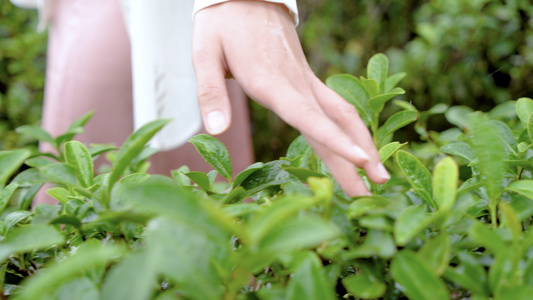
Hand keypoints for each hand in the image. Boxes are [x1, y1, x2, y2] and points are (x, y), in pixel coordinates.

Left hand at [192, 1, 389, 195]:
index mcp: (270, 81)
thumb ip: (211, 93)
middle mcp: (295, 83)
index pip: (308, 116)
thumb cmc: (223, 24)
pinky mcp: (307, 80)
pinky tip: (361, 147)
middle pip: (334, 124)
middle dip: (358, 158)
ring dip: (363, 144)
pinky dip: (352, 130)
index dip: (335, 140)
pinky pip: (336, 107)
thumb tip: (217, 131)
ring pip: (342, 115)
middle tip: (377, 190)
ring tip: (380, 175)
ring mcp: (305, 81)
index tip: (361, 162)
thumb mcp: (205, 54)